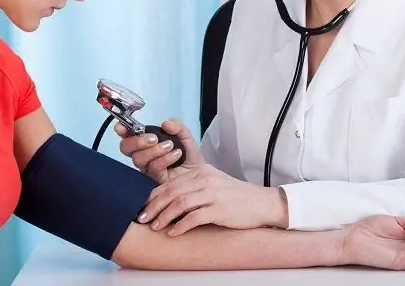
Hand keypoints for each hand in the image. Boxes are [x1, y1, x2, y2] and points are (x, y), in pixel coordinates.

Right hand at [115, 118, 204, 182]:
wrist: (199, 172)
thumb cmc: (189, 154)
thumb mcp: (185, 135)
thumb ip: (177, 126)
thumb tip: (166, 123)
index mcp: (146, 141)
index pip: (127, 135)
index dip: (121, 130)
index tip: (121, 127)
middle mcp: (143, 154)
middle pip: (126, 148)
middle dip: (138, 141)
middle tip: (154, 139)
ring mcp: (147, 168)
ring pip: (138, 159)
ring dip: (154, 150)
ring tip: (170, 146)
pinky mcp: (154, 179)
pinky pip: (153, 168)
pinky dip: (165, 159)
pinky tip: (176, 155)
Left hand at [138, 164, 287, 234]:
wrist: (261, 203)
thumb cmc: (235, 196)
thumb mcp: (213, 184)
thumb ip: (193, 187)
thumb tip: (167, 199)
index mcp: (201, 172)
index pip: (171, 182)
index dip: (153, 195)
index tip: (143, 206)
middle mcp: (205, 180)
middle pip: (172, 191)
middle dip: (154, 206)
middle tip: (142, 217)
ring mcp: (213, 194)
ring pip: (180, 203)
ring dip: (164, 216)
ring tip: (155, 226)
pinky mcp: (220, 209)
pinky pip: (195, 217)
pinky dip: (181, 225)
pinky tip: (173, 232)